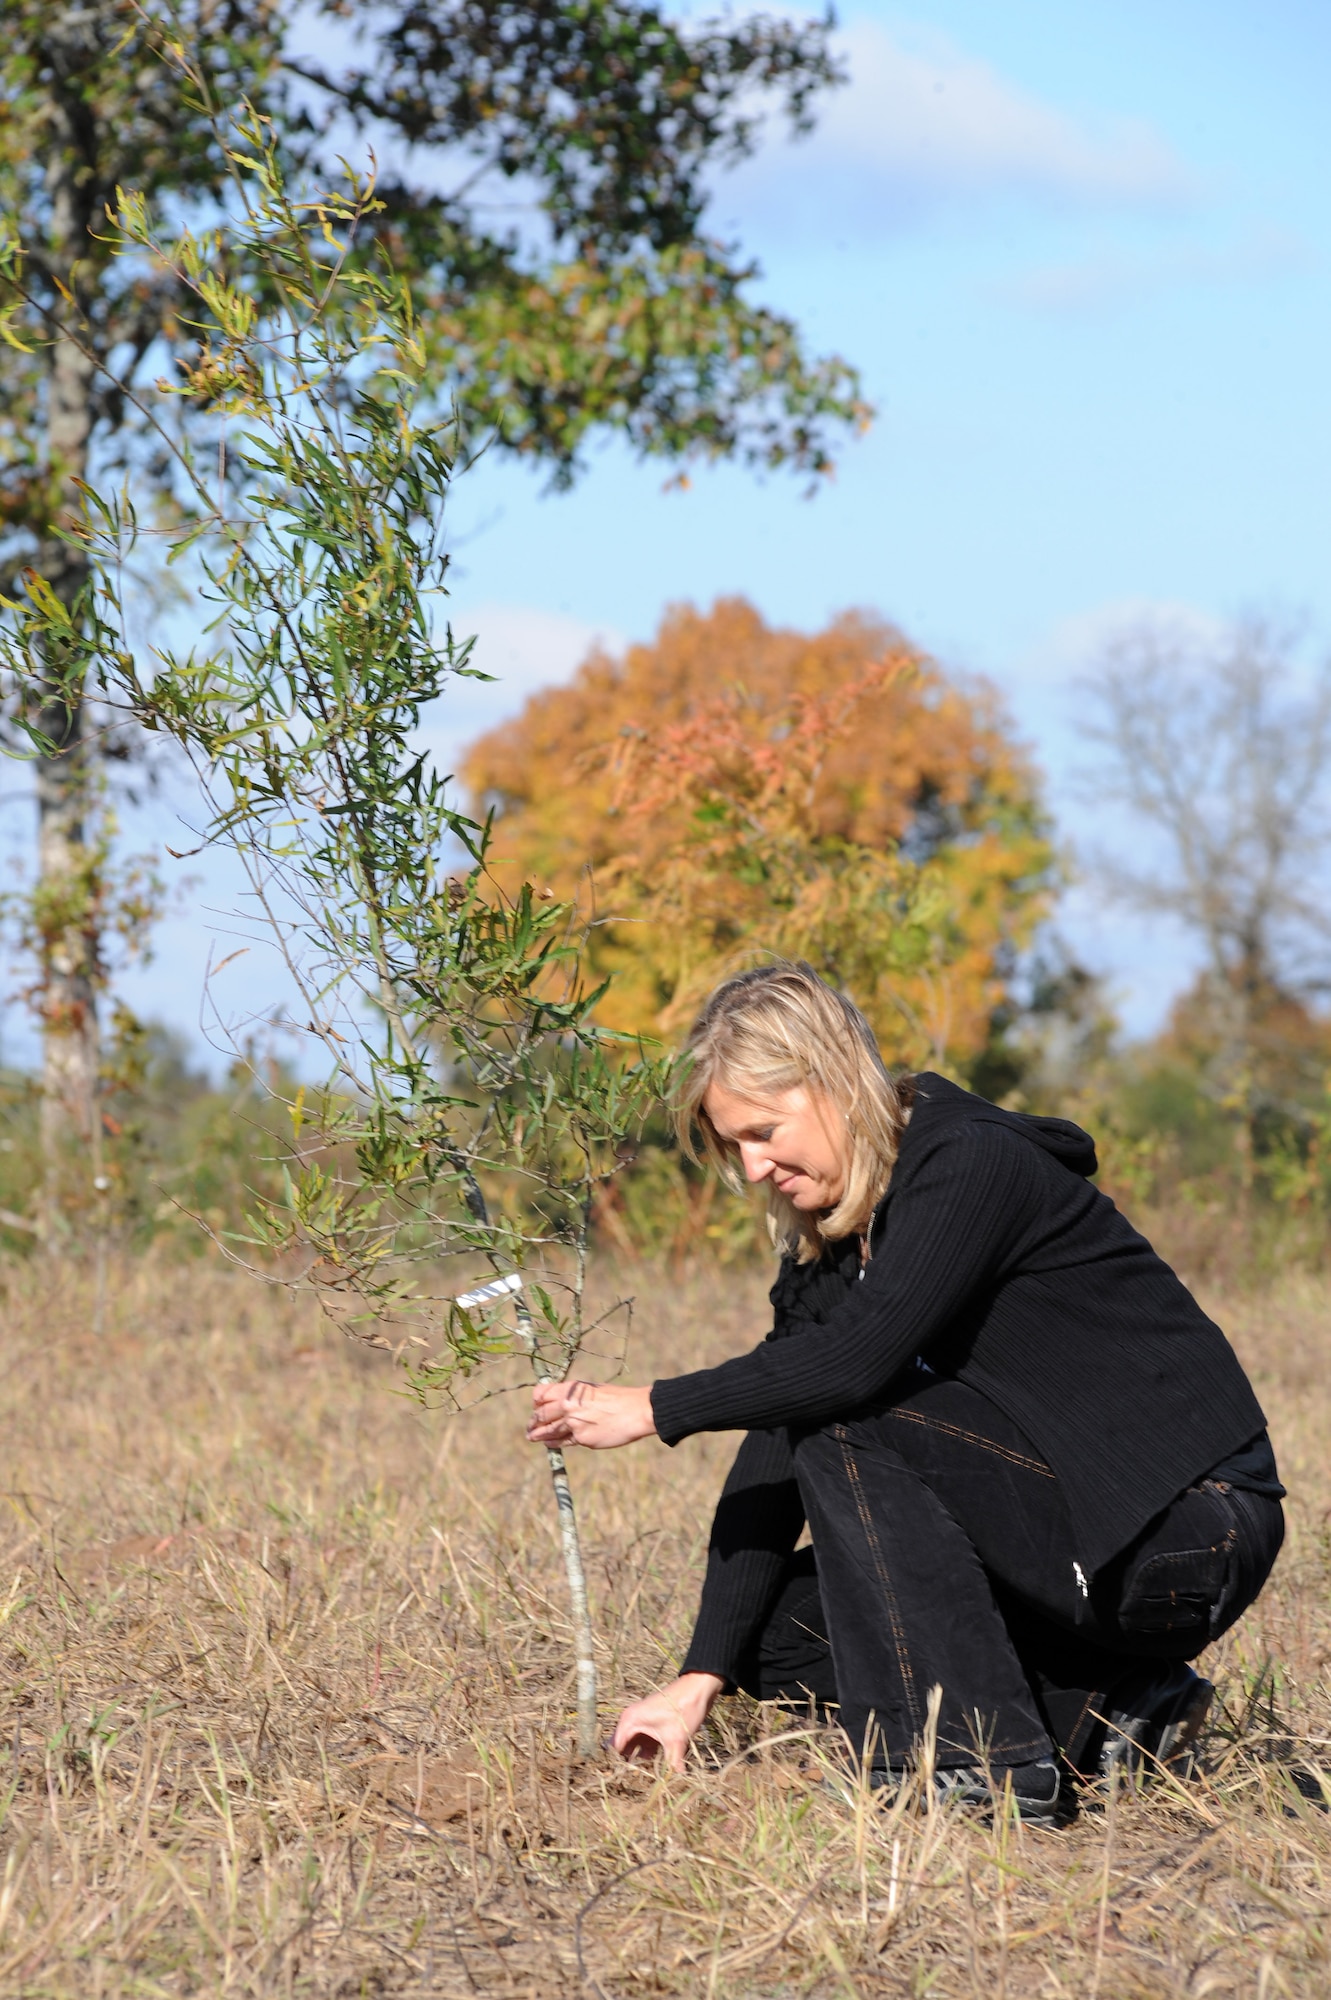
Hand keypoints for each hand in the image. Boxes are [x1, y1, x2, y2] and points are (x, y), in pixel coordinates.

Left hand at [526, 1379, 655, 1449]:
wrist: (636, 1411)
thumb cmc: (618, 1398)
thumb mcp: (593, 1390)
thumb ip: (575, 1397)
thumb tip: (562, 1404)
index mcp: (571, 1389)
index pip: (541, 1394)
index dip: (536, 1401)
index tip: (536, 1406)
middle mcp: (568, 1404)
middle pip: (541, 1414)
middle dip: (534, 1421)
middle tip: (530, 1426)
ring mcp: (573, 1422)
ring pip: (548, 1430)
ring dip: (538, 1434)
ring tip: (532, 1437)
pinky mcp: (581, 1438)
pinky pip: (562, 1441)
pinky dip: (553, 1443)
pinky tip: (549, 1443)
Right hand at [611, 1674, 724, 1772]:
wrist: (698, 1688)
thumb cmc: (683, 1709)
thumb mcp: (677, 1740)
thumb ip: (672, 1764)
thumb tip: (672, 1783)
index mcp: (630, 1720)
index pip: (613, 1749)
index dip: (617, 1765)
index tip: (623, 1781)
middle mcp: (631, 1720)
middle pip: (621, 1748)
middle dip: (627, 1764)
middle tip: (635, 1780)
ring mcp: (641, 1722)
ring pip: (633, 1746)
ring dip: (639, 1759)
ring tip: (648, 1773)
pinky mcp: (651, 1724)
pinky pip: (643, 1742)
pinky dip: (648, 1753)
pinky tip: (658, 1764)